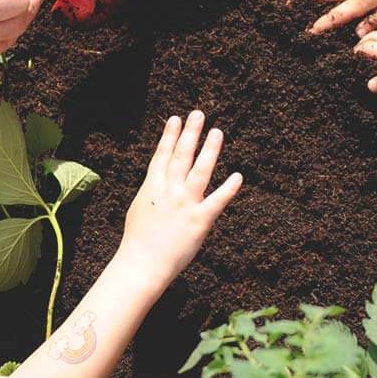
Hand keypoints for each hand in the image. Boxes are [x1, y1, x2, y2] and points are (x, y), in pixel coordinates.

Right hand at [117, 111, 242, 286]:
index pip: (162, 155)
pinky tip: (238, 176)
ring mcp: (185, 204)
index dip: (169, 136)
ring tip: (217, 132)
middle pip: (181, 156)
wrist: (142, 264)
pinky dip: (228, 188)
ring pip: (200, 171)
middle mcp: (169, 191)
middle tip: (199, 113)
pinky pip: (217, 201)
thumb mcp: (141, 208)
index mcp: (152, 187)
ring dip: (209, 150)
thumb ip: (153, 192)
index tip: (175, 118)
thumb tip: (160, 179)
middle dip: (190, 133)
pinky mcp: (199, 221)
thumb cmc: (138, 240)